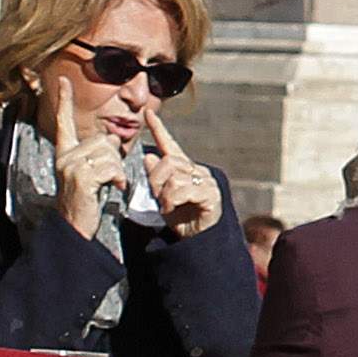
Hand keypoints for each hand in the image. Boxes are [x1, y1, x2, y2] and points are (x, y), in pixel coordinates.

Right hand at [45, 76, 117, 237]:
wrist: (76, 226)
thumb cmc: (88, 200)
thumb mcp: (92, 172)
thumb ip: (100, 153)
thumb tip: (111, 137)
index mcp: (65, 152)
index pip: (64, 122)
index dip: (64, 101)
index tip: (62, 80)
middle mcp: (64, 156)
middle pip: (102, 140)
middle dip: (114, 157)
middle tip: (110, 175)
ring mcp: (71, 167)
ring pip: (109, 153)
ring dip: (118, 170)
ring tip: (111, 183)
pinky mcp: (81, 178)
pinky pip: (110, 167)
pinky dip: (119, 177)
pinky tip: (114, 187)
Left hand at [144, 109, 219, 238]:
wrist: (198, 243)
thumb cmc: (182, 219)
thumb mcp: (161, 197)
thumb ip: (155, 177)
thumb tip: (148, 156)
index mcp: (184, 169)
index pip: (170, 145)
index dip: (159, 128)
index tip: (147, 114)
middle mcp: (197, 171)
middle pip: (169, 160)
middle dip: (155, 178)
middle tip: (155, 196)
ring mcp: (206, 182)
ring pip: (174, 174)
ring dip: (163, 192)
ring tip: (165, 206)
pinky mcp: (211, 194)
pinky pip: (183, 188)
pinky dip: (171, 199)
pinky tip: (170, 208)